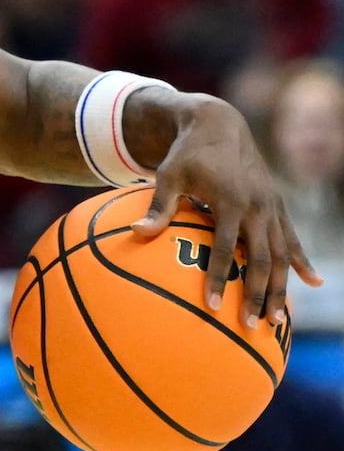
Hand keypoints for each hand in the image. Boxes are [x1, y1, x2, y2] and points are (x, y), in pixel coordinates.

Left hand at [131, 94, 322, 327]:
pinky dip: (301, 260)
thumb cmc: (186, 153)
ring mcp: (271, 207)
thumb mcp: (168, 175)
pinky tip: (312, 282)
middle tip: (253, 326)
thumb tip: (137, 233)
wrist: (219, 124)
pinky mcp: (277, 205)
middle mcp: (256, 207)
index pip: (224, 248)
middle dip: (258, 294)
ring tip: (280, 320)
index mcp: (230, 201)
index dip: (219, 277)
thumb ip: (158, 206)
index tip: (212, 306)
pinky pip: (292, 238)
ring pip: (282, 254)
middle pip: (261, 259)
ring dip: (282, 287)